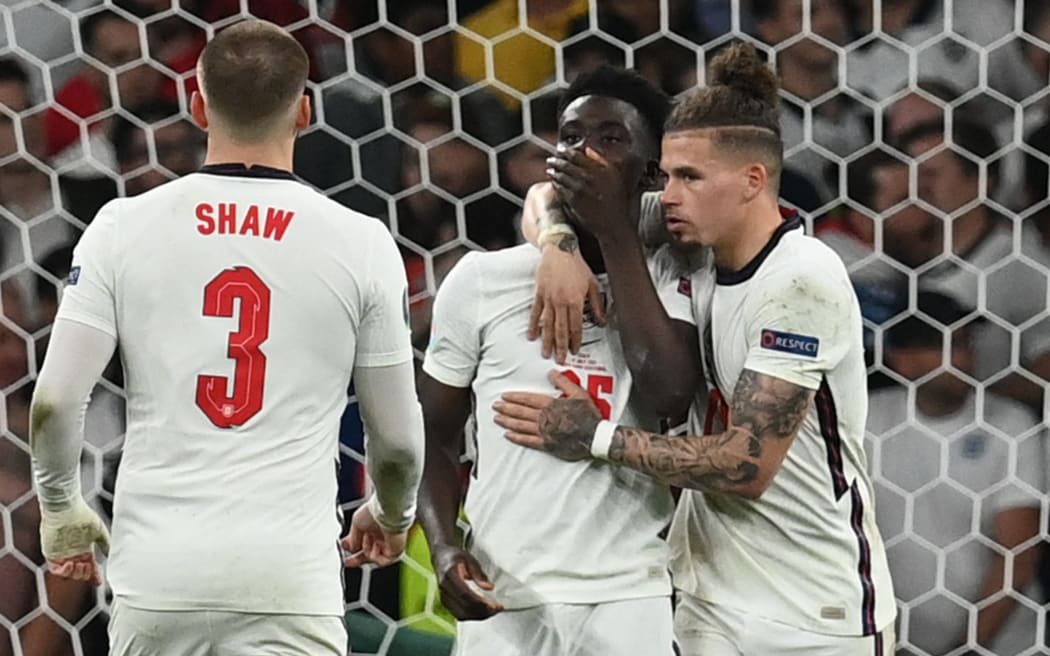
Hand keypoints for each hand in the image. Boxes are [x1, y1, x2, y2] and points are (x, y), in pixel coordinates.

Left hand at [39, 498, 109, 585]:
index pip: (90, 567)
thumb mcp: (99, 531)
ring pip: (69, 574)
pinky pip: (56, 570)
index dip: (94, 576)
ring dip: (76, 574)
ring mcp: (62, 554)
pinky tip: (71, 564)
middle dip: (86, 575)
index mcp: (84, 549)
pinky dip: (64, 572)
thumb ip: (106, 543)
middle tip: (89, 568)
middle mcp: (73, 553)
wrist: (67, 509)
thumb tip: (114, 553)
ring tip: (81, 565)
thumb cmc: (84, 516)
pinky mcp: (51, 554)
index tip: (99, 582)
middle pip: (80, 573)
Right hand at [342, 502, 406, 567]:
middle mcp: (384, 535)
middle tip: (348, 561)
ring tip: (365, 540)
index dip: (354, 547)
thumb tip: (351, 548)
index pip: (364, 541)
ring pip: (374, 556)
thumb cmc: (375, 512)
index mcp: (376, 526)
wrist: (388, 512)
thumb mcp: (357, 523)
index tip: (346, 549)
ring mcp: (390, 543)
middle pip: (370, 552)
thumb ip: (353, 538)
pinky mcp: (396, 550)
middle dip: (358, 557)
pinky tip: (374, 546)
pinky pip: (383, 561)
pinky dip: (375, 556)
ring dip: (366, 550)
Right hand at [430, 543, 503, 620]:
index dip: (480, 602)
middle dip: (483, 611)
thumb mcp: (469, 559)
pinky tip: (483, 612)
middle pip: (464, 607)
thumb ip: (479, 574)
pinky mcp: (446, 603)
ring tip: (493, 611)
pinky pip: (459, 615)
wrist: (441, 557)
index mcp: (449, 575)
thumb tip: (489, 587)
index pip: (465, 594)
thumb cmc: (455, 557)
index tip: (494, 605)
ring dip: (479, 616)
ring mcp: (443, 597)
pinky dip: (472, 616)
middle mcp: (444, 588)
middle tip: (497, 608)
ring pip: (461, 614)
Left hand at [493, 371, 601, 460]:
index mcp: (552, 404)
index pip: (529, 399)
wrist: (595, 436)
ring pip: (522, 425)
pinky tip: (508, 435)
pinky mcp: (547, 444)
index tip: (505, 396)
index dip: (515, 397)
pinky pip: (529, 440)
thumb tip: (551, 373)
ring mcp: (545, 431)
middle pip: (521, 412)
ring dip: (508, 421)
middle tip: (495, 406)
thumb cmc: (589, 415)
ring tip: (497, 418)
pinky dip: (517, 438)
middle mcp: (545, 417)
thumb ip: (564, 382)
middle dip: (506, 408)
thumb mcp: (579, 393)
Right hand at [528, 244, 605, 363]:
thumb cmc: (577, 265)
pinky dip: (534, 325)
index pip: (576, 326)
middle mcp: (561, 302)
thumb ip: (597, 304)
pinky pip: (536, 313)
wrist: (559, 249)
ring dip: (547, 341)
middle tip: (559, 359)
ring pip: (548, 324)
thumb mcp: (592, 284)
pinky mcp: (539, 294)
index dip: (575, 340)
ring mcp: (548, 299)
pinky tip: (532, 336)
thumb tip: (602, 321)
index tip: (575, 351)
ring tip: (546, 353)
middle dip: (561, 346)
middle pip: (561, 329)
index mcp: (575, 301)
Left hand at [546, 146, 634, 236]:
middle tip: (551, 159)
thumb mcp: (614, 176)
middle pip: (565, 165)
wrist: (613, 223)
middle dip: (555, 161)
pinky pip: (559, 189)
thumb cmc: (616, 200)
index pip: (576, 155)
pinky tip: (554, 182)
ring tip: (550, 170)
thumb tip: (588, 149)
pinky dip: (555, 184)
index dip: (565, 151)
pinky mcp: (573, 201)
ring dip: (553, 172)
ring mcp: (579, 190)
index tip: (561, 150)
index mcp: (597, 169)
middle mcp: (587, 178)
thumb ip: (601, 160)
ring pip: (560, 176)